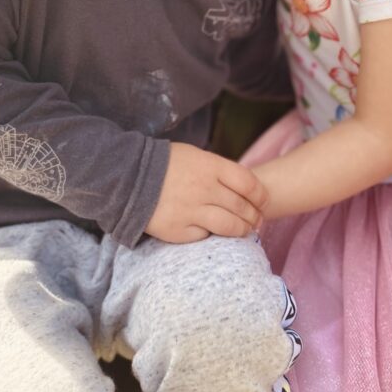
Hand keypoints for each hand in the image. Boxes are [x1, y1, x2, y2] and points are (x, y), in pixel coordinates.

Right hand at [145, 142, 268, 243]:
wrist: (127, 177)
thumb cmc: (165, 164)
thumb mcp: (195, 156)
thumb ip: (218, 170)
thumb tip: (241, 186)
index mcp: (210, 167)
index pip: (249, 184)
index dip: (261, 196)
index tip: (263, 202)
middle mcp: (205, 189)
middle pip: (242, 207)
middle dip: (255, 216)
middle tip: (257, 221)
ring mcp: (192, 211)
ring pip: (230, 226)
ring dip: (243, 230)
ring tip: (245, 231)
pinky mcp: (179, 230)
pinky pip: (206, 236)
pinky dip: (213, 235)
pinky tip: (216, 233)